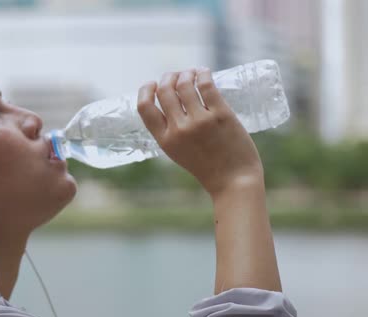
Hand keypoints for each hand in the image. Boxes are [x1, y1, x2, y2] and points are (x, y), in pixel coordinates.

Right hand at [137, 68, 263, 196]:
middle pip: (164, 91)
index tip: (152, 84)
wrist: (234, 181)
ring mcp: (200, 121)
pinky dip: (202, 74)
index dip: (145, 90)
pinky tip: (204, 72)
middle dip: (167, 77)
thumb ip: (172, 131)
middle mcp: (179, 129)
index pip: (144, 107)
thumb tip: (172, 101)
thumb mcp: (178, 152)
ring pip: (184, 84)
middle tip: (175, 76)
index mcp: (165, 140)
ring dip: (185, 73)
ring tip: (191, 73)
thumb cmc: (208, 167)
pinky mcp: (221, 115)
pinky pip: (206, 85)